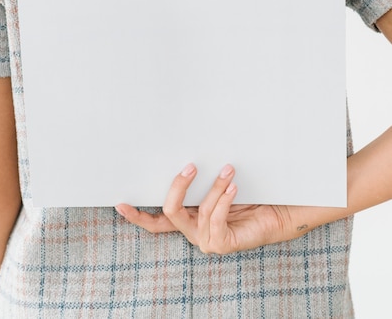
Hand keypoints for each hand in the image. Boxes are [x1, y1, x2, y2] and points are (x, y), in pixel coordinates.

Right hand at [115, 164, 303, 253]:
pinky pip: (215, 219)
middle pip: (169, 213)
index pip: (157, 221)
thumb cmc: (249, 195)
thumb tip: (187, 154)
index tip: (120, 203)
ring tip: (228, 169)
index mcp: (189, 219)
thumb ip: (202, 178)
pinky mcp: (223, 244)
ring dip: (214, 187)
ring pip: (198, 210)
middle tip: (190, 166)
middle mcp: (194, 232)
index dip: (137, 215)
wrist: (279, 213)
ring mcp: (207, 240)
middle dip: (177, 187)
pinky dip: (223, 200)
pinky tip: (233, 187)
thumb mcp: (218, 183)